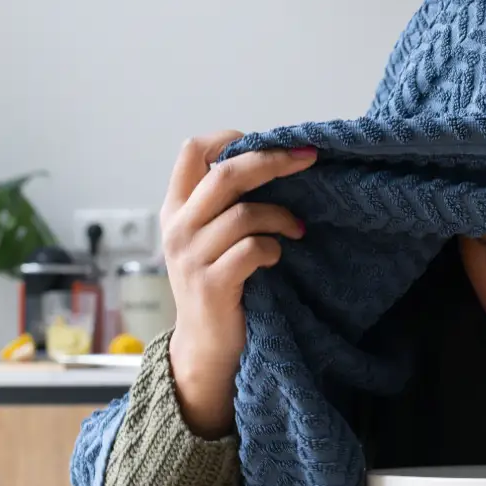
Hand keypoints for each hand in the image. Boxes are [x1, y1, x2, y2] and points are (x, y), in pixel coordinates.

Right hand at [162, 131, 316, 436]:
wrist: (205, 347)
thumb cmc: (220, 285)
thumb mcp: (211, 238)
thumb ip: (226, 204)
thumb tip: (274, 161)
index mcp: (177, 209)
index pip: (192, 151)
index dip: (229, 138)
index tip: (266, 141)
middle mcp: (178, 228)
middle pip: (225, 173)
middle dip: (272, 160)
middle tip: (308, 158)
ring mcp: (192, 257)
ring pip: (243, 213)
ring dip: (281, 216)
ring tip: (297, 229)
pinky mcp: (212, 284)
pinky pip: (252, 249)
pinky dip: (273, 248)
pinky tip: (278, 258)